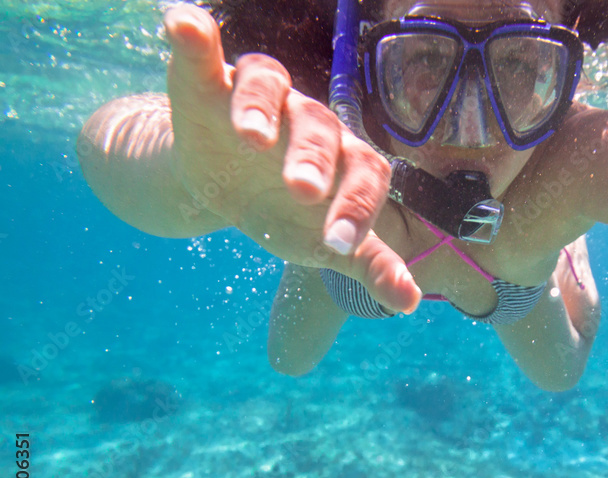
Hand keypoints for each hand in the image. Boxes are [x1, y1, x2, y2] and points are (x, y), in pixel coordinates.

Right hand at [163, 4, 419, 312]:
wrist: (226, 189)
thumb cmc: (288, 214)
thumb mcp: (323, 243)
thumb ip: (368, 265)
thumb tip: (409, 303)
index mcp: (345, 160)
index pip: (364, 175)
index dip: (356, 208)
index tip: (338, 247)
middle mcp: (310, 121)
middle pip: (319, 129)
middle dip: (312, 159)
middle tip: (301, 191)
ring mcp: (265, 97)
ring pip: (270, 85)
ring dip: (260, 107)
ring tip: (249, 134)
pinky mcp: (211, 83)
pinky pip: (205, 53)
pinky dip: (194, 37)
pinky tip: (181, 25)